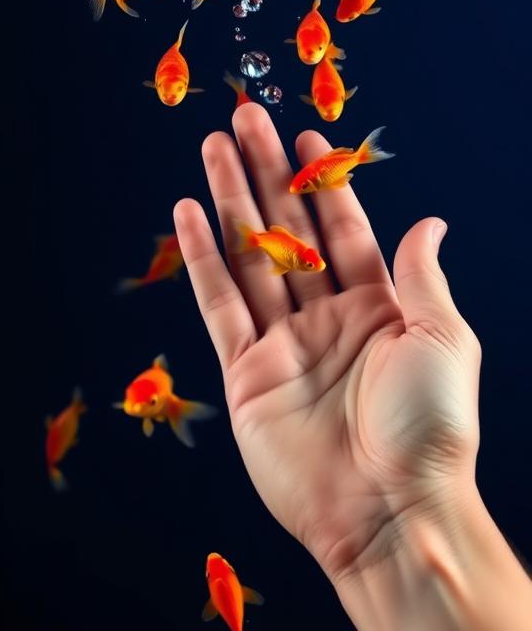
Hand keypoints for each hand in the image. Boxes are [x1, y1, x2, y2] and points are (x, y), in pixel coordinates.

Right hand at [174, 105, 481, 589]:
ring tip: (212, 148)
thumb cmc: (430, 429)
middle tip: (244, 119)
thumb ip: (421, 278)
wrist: (388, 511)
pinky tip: (188, 215)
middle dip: (266, 176)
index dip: (323, 185)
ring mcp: (284, 345)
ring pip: (249, 257)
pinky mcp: (246, 375)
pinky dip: (202, 260)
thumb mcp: (443, 341)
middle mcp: (327, 319)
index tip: (305, 140)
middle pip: (288, 231)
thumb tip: (429, 222)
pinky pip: (219, 306)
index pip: (343, 230)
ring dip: (229, 202)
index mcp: (380, 308)